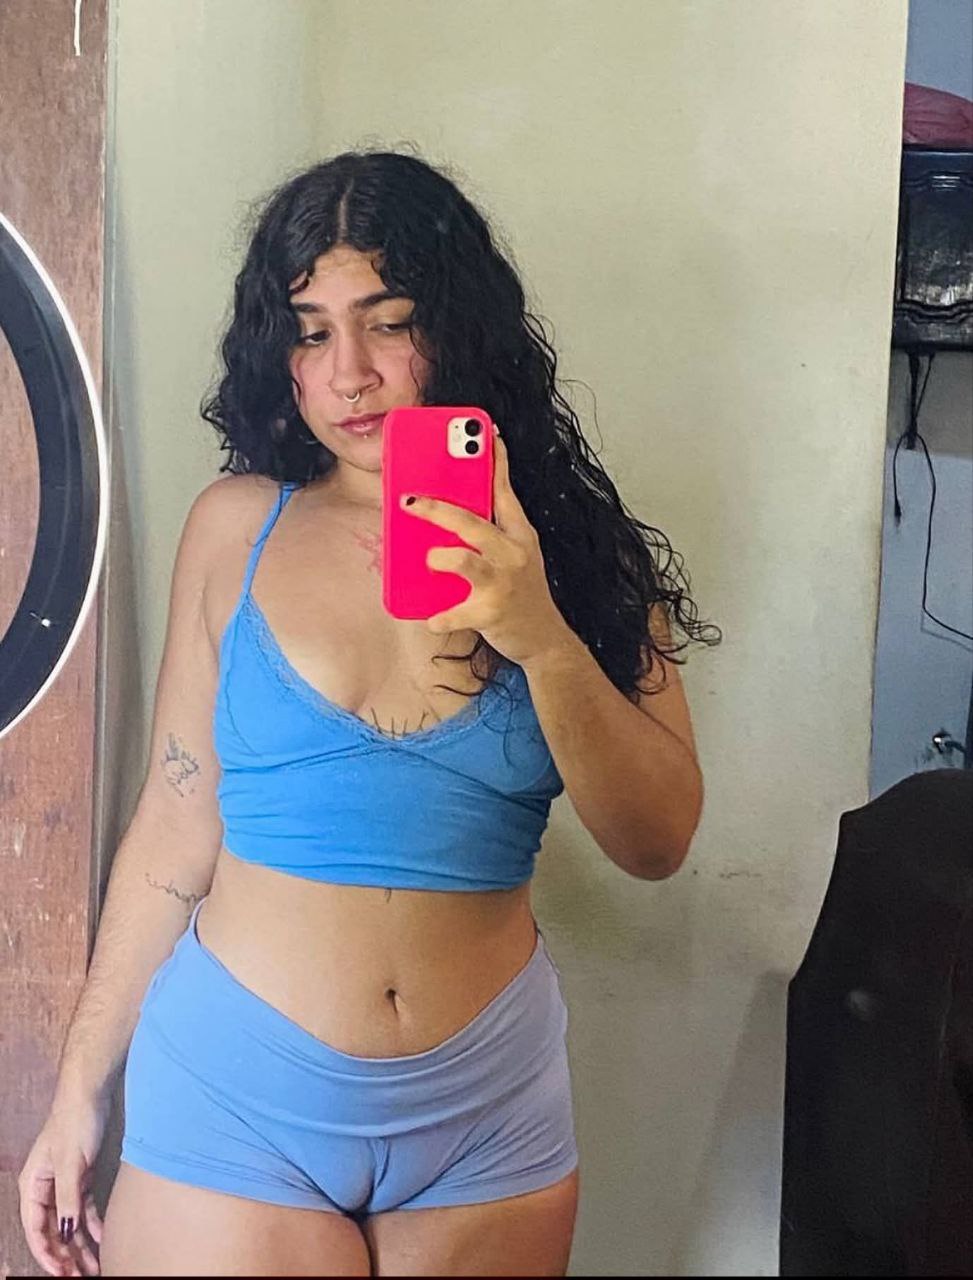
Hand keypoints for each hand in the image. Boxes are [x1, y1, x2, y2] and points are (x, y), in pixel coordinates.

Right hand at [18, 1091, 107, 1275]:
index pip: (36, 1229)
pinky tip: (102, 1238)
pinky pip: (84, 1208)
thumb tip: (64, 1234)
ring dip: (80, 1245)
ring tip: (95, 1266)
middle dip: (66, 1255)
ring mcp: (64, 1183)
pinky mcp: (81, 1176)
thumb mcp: (71, 1163)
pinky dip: (92, 1224)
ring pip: (70, 1222)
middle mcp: (45, 1188)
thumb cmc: (75, 1122)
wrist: (91, 1093)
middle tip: (83, 1276)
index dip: (48, 1254)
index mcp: (33, 1186)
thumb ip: (68, 1199)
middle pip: (53, 1230)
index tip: (63, 1274)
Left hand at [401, 431, 573, 665]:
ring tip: (429, 560)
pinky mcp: (493, 613)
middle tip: (410, 502)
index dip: (497, 462)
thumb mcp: (514, 557)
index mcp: (519, 535)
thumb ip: (490, 535)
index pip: (506, 492)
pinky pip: (458, 612)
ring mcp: (504, 583)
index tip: (488, 434)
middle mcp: (513, 554)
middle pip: (473, 523)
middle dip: (438, 509)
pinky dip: (442, 617)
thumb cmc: (521, 594)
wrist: (545, 640)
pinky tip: (433, 619)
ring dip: (442, 559)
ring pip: (466, 561)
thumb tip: (448, 514)